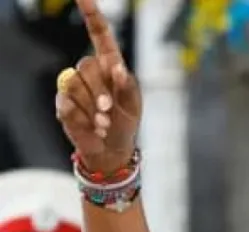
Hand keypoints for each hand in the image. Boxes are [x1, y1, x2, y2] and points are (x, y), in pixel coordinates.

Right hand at [55, 0, 141, 173]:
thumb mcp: (134, 106)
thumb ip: (127, 86)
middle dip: (100, 91)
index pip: (99, 35)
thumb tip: (117, 67)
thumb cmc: (126, 124)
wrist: (111, 149)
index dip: (92, 14)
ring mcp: (74, 86)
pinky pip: (66, 103)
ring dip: (92, 108)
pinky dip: (82, 118)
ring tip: (103, 123)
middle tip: (109, 111)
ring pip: (75, 85)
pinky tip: (91, 127)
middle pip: (87, 66)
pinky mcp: (63, 102)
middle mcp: (91, 72)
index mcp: (111, 65)